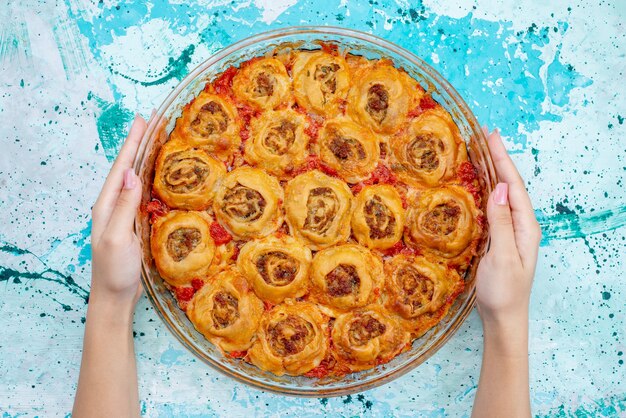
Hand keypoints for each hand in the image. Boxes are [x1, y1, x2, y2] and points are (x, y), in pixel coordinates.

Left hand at [89, 115, 146, 314]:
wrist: (114, 296)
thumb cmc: (114, 270)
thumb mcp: (117, 237)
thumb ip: (123, 206)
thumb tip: (130, 173)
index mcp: (106, 204)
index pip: (122, 166)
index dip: (133, 142)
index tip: (143, 120)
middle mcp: (114, 204)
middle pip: (129, 166)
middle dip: (141, 142)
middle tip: (154, 120)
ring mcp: (124, 214)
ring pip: (137, 177)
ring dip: (147, 156)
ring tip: (159, 137)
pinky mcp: (135, 223)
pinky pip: (144, 193)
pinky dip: (152, 177)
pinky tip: (160, 173)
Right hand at [475, 128, 541, 326]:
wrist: (503, 318)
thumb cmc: (503, 292)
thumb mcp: (503, 258)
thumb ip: (502, 224)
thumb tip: (500, 191)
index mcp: (526, 227)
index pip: (514, 186)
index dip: (503, 160)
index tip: (492, 137)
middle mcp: (521, 225)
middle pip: (510, 185)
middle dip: (499, 159)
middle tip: (485, 135)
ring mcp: (511, 231)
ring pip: (502, 194)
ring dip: (493, 171)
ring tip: (482, 151)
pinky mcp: (500, 238)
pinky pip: (494, 207)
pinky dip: (487, 189)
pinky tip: (479, 183)